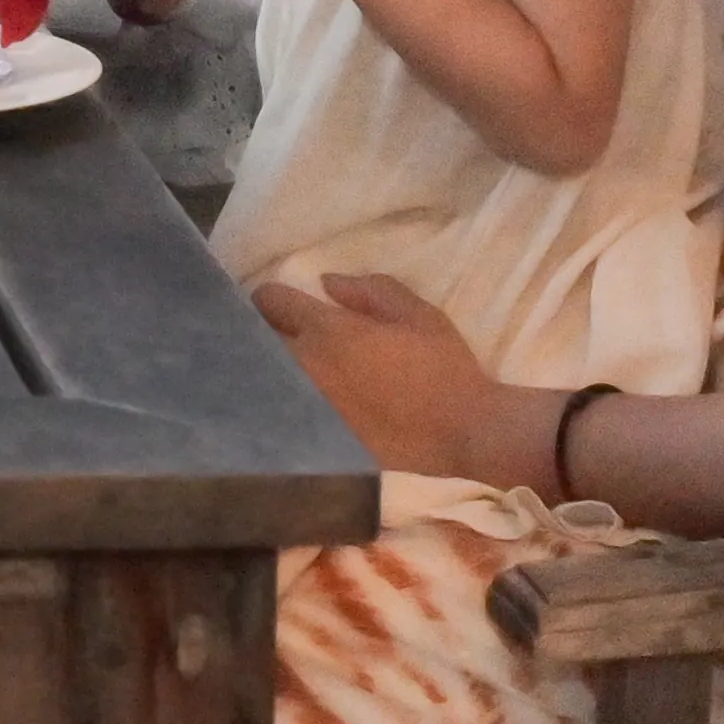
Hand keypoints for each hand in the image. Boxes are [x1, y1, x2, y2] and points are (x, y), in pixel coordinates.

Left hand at [259, 269, 538, 479]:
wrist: (466, 435)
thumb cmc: (444, 369)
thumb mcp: (419, 315)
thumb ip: (371, 291)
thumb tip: (328, 283)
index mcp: (329, 331)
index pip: (271, 302)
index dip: (272, 298)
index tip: (282, 304)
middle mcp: (307, 368)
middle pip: (257, 342)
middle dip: (262, 334)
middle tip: (280, 336)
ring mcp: (309, 408)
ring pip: (267, 382)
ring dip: (272, 371)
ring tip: (286, 371)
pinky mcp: (319, 440)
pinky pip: (286, 417)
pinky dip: (287, 407)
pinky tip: (299, 407)